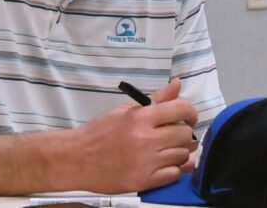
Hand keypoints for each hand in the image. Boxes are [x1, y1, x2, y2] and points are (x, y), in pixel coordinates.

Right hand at [70, 79, 197, 192]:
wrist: (77, 159)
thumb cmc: (100, 132)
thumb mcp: (126, 110)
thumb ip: (155, 99)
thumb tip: (177, 85)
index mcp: (141, 117)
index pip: (180, 109)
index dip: (189, 111)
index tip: (187, 116)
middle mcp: (146, 139)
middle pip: (185, 134)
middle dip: (183, 132)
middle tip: (173, 133)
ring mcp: (146, 163)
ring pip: (183, 156)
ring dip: (178, 151)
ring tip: (165, 149)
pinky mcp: (143, 182)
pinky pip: (174, 175)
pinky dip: (172, 169)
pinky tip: (161, 163)